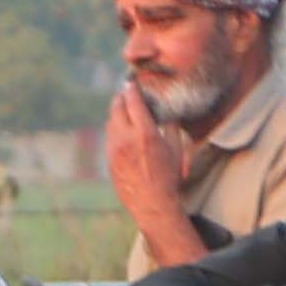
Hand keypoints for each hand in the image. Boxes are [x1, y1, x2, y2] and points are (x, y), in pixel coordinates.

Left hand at [98, 85, 185, 243]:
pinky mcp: (109, 158)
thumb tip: (169, 114)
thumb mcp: (176, 150)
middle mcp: (126, 138)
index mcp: (145, 134)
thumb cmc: (168, 177)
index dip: (131, 89)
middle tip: (125, 93)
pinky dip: (114, 128)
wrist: (151, 203)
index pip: (133, 102)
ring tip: (124, 111)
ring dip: (116, 113)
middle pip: (117, 107)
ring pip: (110, 121)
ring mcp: (114, 148)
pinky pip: (109, 136)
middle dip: (121, 98)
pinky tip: (122, 130)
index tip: (130, 82)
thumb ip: (172, 128)